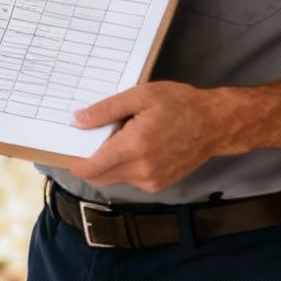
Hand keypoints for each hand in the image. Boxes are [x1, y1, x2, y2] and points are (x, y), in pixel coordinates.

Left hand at [58, 81, 244, 193]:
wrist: (216, 124)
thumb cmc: (180, 104)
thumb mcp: (140, 96)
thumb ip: (106, 110)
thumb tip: (77, 121)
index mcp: (134, 147)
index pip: (91, 168)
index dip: (73, 162)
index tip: (64, 150)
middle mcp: (141, 170)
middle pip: (99, 176)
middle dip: (88, 162)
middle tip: (87, 140)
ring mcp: (151, 181)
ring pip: (114, 178)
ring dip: (107, 164)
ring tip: (118, 138)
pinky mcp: (159, 185)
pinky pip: (130, 179)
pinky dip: (124, 167)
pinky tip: (134, 147)